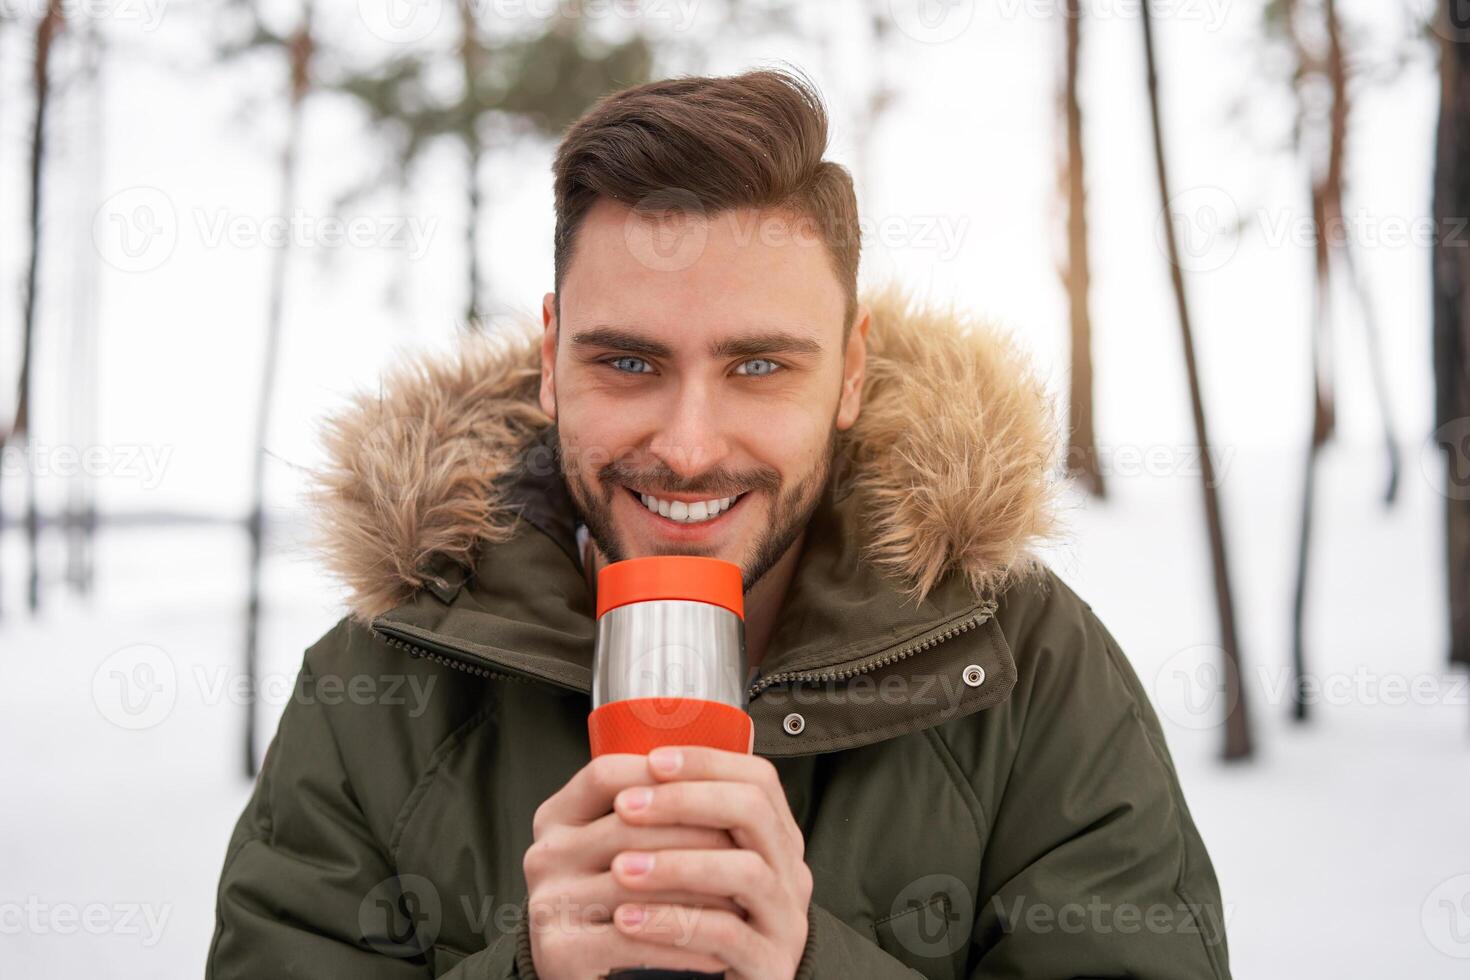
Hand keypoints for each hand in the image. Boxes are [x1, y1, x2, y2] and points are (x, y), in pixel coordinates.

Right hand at [524, 753, 741, 978]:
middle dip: (699, 836)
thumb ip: (653, 812)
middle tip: (748, 847)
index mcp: (559, 817)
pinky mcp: (559, 949)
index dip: (663, 778)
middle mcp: (546, 853)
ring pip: (639, 881)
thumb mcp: (621, 849)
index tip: (715, 789)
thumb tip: (723, 774)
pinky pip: (634, 938)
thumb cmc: (617, 904)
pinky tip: (717, 948)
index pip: (607, 775)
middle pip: (631, 824)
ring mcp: (549, 901)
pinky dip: (684, 942)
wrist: (584, 972)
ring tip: (742, 898)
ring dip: (701, 891)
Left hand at [608, 746, 812, 979]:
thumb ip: (687, 826)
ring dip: (677, 864)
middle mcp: (791, 873)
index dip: (707, 762)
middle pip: (754, 812)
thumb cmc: (702, 924)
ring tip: (620, 868)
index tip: (652, 761)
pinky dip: (673, 922)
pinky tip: (627, 920)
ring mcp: (786, 920)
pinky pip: (726, 935)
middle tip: (626, 806)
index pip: (758, 779)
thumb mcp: (700, 867)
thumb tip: (631, 768)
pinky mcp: (770, 965)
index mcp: (777, 840)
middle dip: (685, 802)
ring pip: (746, 872)